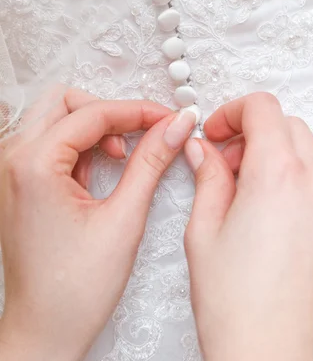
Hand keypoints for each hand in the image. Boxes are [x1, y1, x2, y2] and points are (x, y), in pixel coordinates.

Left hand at [0, 87, 195, 360]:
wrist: (44, 333)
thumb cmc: (72, 291)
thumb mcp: (124, 220)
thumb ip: (151, 163)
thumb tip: (174, 128)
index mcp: (33, 166)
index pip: (93, 113)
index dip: (138, 111)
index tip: (169, 119)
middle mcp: (13, 161)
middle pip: (66, 102)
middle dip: (108, 111)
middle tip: (143, 132)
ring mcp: (12, 172)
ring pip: (57, 119)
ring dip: (94, 128)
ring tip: (123, 157)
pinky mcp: (20, 184)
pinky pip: (51, 143)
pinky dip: (81, 146)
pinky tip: (102, 170)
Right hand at [184, 93, 312, 360]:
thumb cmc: (236, 308)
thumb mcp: (204, 231)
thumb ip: (207, 176)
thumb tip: (203, 150)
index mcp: (278, 176)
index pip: (263, 108)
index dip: (232, 112)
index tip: (217, 134)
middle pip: (289, 127)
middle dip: (255, 135)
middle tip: (228, 165)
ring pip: (311, 159)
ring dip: (279, 162)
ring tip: (250, 199)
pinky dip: (301, 191)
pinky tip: (277, 226)